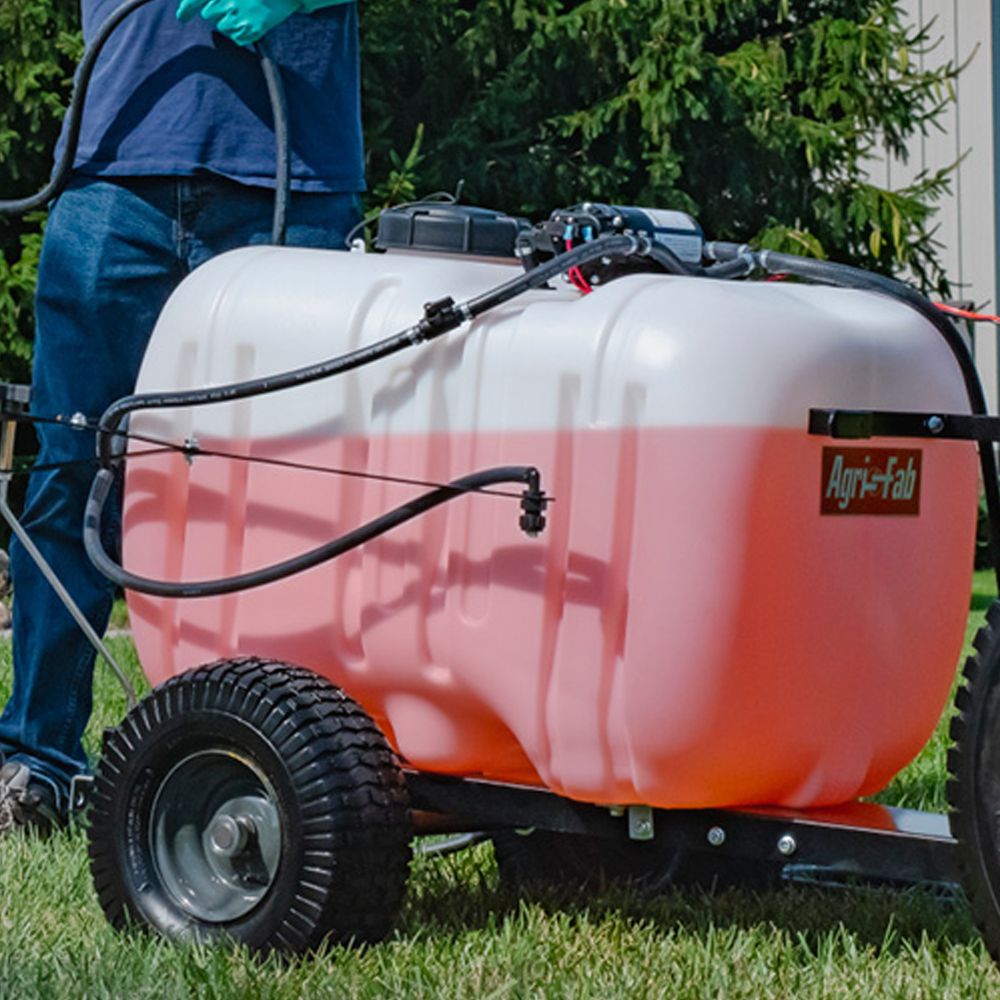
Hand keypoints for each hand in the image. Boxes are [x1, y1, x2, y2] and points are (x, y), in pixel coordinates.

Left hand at [177, 0, 302, 45]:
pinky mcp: (250, 29)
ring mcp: (238, 15)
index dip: (186, 9)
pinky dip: (244, 34)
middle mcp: (227, 0)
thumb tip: (204, 8)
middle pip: (209, 15)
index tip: (181, 17)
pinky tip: (254, 24)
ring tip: (248, 15)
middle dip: (219, 13)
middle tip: (237, 7)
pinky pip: (237, 38)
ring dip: (232, 24)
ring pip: (223, 28)